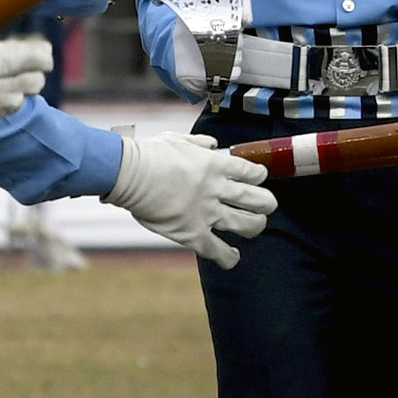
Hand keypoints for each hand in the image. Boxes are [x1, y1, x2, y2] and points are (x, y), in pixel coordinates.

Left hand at [0, 19, 52, 134]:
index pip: (13, 52)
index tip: (44, 50)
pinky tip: (14, 100)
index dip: (31, 51)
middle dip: (32, 68)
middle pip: (18, 71)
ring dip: (21, 87)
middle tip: (42, 64)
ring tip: (31, 82)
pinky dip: (1, 105)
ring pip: (9, 91)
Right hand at [108, 130, 276, 267]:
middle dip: (267, 204)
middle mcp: (217, 189)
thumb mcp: (179, 139)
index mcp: (216, 165)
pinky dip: (227, 257)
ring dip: (256, 226)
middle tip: (266, 206)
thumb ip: (200, 142)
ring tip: (256, 227)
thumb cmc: (150, 154)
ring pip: (247, 224)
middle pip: (258, 199)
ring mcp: (207, 212)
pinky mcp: (192, 232)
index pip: (252, 172)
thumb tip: (214, 144)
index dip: (260, 177)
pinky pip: (217, 250)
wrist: (131, 174)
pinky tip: (232, 258)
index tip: (259, 179)